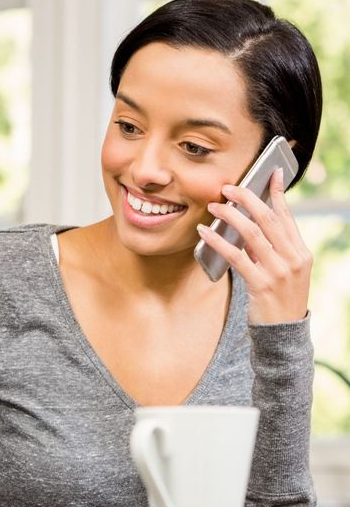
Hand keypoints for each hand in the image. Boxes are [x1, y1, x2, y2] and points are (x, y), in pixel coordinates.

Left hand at [198, 168, 311, 323]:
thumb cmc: (279, 301)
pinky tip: (205, 233)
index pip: (288, 216)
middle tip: (227, 188)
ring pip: (253, 234)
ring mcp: (279, 272)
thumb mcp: (285, 273)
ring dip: (230, 216)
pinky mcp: (261, 284)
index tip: (269, 173)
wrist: (283, 333)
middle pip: (269, 219)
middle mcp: (293, 259)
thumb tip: (249, 228)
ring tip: (214, 207)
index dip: (277, 192)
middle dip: (247, 199)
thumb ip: (272, 251)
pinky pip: (237, 257)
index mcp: (301, 253)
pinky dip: (219, 242)